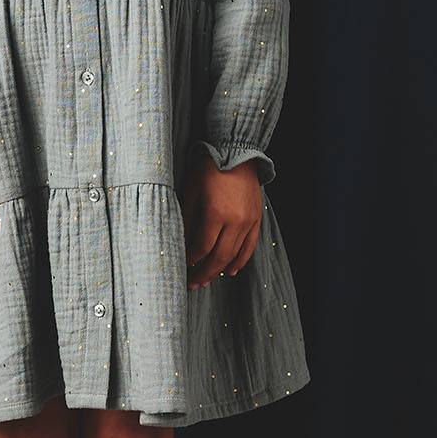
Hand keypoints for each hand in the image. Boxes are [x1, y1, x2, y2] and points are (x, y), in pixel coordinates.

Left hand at [181, 154, 261, 289]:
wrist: (236, 152)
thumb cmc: (208, 169)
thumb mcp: (191, 191)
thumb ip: (187, 219)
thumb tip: (180, 243)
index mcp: (216, 214)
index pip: (202, 247)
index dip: (191, 260)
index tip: (182, 267)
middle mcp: (235, 221)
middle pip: (219, 257)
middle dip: (204, 273)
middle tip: (193, 284)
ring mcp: (249, 221)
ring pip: (235, 255)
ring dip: (220, 270)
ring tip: (207, 280)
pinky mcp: (256, 219)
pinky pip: (250, 246)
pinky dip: (241, 260)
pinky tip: (231, 270)